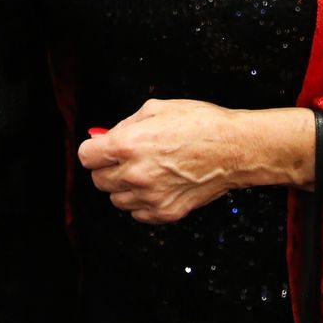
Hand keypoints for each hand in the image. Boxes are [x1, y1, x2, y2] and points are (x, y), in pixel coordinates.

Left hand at [78, 100, 312, 224]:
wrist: (235, 149)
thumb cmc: (199, 123)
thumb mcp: (155, 109)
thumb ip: (124, 125)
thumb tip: (104, 137)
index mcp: (128, 145)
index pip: (87, 157)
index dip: (93, 150)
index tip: (101, 148)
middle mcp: (136, 174)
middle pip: (98, 180)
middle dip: (106, 168)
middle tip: (124, 158)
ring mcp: (151, 197)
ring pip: (116, 199)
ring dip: (123, 187)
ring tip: (145, 171)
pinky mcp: (167, 213)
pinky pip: (137, 213)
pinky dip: (141, 202)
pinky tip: (156, 186)